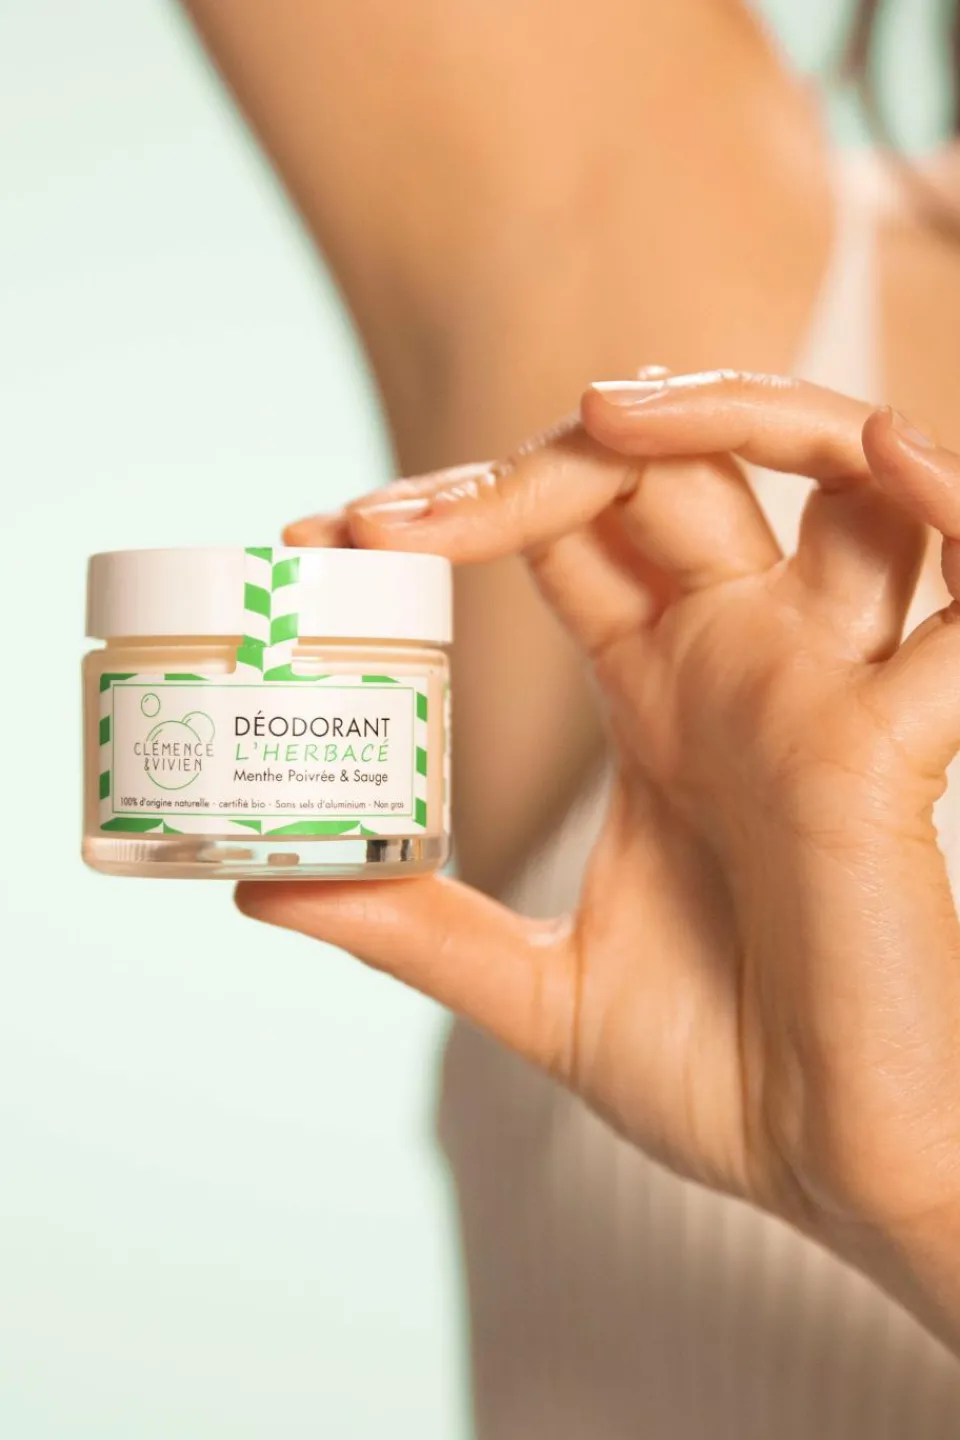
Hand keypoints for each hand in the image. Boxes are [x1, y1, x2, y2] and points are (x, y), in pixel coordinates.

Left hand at [243, 373, 959, 1342]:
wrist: (843, 1173)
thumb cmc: (725, 1075)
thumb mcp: (538, 989)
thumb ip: (416, 928)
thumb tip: (261, 893)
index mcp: (663, 697)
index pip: (563, 537)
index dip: (456, 510)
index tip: (320, 545)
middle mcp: (747, 663)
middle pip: (673, 473)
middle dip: (546, 457)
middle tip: (401, 521)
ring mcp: (831, 686)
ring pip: (829, 465)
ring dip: (734, 406)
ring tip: (603, 419)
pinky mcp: (906, 741)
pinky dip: (944, 499)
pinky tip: (881, 460)